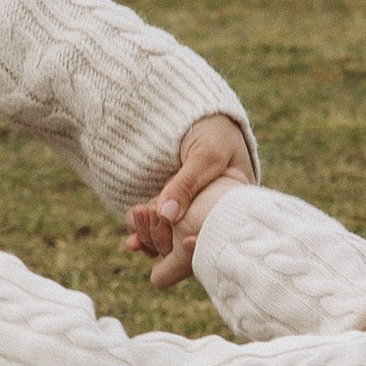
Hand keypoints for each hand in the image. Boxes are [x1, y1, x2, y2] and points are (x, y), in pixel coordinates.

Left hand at [125, 112, 254, 290]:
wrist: (197, 115)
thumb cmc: (215, 132)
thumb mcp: (207, 154)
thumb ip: (187, 183)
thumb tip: (166, 216)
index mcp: (232, 211)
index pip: (217, 241)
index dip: (202, 248)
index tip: (187, 241)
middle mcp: (210, 221)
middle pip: (187, 250)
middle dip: (165, 239)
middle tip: (149, 214)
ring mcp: (188, 219)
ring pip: (167, 244)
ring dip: (149, 236)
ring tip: (139, 213)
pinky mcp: (167, 212)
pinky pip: (153, 232)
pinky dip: (142, 232)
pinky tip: (132, 232)